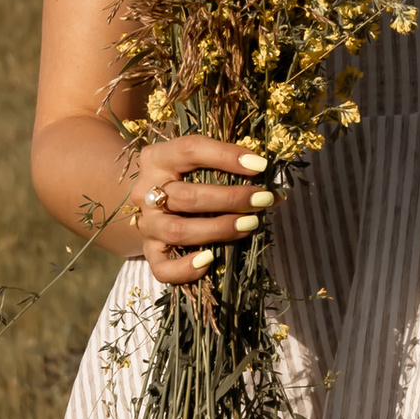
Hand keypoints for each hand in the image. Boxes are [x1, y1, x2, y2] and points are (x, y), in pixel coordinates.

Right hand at [127, 129, 277, 287]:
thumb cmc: (182, 175)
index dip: (225, 156)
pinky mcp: (148, 250)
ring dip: (218, 229)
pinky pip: (162, 267)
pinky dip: (185, 268)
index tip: (259, 165)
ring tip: (249, 225)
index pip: (190, 150)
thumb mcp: (194, 161)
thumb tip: (273, 186)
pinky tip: (209, 260)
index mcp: (157, 158)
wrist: (147, 198)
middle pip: (186, 196)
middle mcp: (146, 191)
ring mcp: (146, 223)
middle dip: (230, 199)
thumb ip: (226, 165)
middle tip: (263, 199)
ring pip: (177, 231)